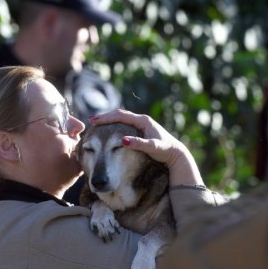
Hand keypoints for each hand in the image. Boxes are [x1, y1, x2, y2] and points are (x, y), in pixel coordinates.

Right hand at [89, 109, 203, 185]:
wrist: (175, 154)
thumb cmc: (164, 151)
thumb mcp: (152, 147)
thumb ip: (138, 144)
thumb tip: (122, 141)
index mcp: (143, 121)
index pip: (121, 116)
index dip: (107, 118)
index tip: (94, 121)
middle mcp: (142, 120)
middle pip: (120, 115)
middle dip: (105, 117)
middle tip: (92, 121)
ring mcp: (142, 124)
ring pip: (122, 119)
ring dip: (109, 120)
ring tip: (97, 123)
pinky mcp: (141, 130)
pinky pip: (125, 124)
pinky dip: (115, 124)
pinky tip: (109, 129)